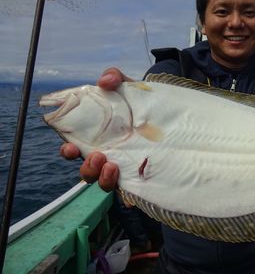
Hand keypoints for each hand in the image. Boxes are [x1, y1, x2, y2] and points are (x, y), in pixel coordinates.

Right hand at [59, 67, 131, 190]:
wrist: (167, 112)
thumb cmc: (138, 101)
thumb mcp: (127, 86)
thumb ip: (114, 77)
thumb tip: (104, 81)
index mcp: (97, 136)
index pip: (75, 148)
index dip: (68, 150)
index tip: (71, 147)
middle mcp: (107, 154)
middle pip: (87, 171)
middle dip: (87, 168)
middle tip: (97, 156)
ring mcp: (124, 167)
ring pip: (104, 183)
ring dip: (103, 179)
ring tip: (112, 166)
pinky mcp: (140, 176)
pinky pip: (129, 192)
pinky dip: (126, 196)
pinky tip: (129, 191)